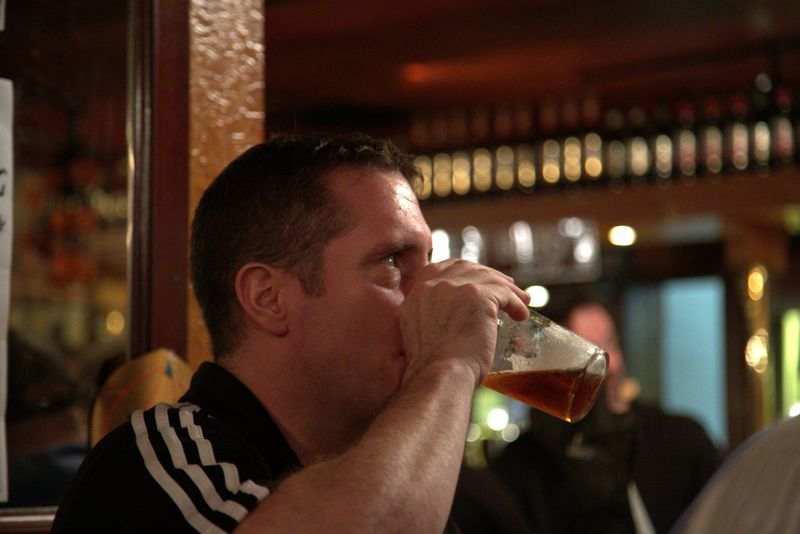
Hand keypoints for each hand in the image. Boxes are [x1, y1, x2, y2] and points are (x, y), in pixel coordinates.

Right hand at [399, 259, 529, 386]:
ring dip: (508, 290)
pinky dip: (516, 303)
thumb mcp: (419, 332)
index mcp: (418, 293)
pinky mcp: (478, 296)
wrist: (439, 375)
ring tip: (522, 301)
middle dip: (488, 275)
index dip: (462, 272)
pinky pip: (505, 293)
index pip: (441, 268)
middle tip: (505, 287)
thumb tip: (452, 316)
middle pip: (467, 268)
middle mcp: (434, 285)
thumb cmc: (432, 367)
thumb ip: (430, 316)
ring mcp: (456, 287)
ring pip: (489, 279)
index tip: (476, 280)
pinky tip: (521, 315)